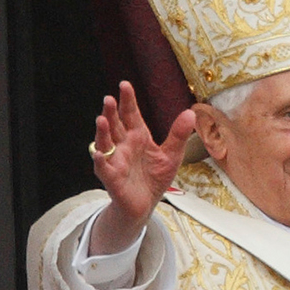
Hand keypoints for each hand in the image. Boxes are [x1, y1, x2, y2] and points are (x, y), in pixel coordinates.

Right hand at [88, 81, 195, 254]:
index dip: (127, 101)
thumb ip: (179, 135)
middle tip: (109, 98)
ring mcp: (115, 160)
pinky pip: (103, 168)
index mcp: (137, 137)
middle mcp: (124, 145)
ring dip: (102, 132)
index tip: (125, 85)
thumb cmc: (155, 178)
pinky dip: (100, 160)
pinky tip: (98, 153)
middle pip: (115, 125)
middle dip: (111, 112)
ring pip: (105, 143)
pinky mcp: (112, 177)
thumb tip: (191, 112)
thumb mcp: (172, 155)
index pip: (131, 115)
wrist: (146, 204)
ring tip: (101, 119)